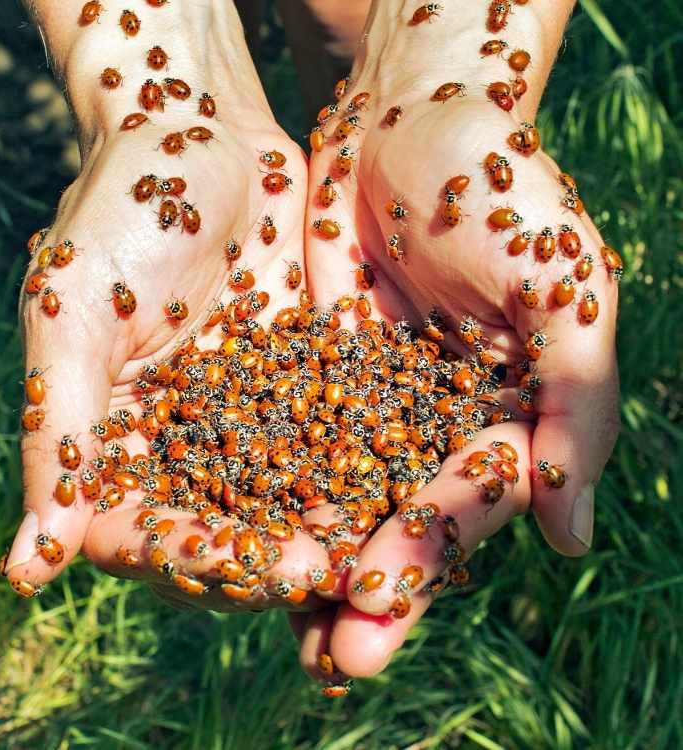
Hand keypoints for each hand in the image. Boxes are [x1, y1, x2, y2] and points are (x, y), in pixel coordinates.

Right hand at [4, 1, 333, 612]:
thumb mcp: (76, 312)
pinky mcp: (312, 381)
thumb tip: (24, 570)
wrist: (206, 137)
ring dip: (337, 531)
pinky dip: (374, 466)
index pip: (150, 536)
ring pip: (292, 499)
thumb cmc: (123, 210)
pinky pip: (343, 436)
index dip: (205, 564)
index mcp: (118, 444)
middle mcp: (187, 446)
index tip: (268, 575)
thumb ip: (62, 434)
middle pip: (231, 534)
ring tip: (391, 550)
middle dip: (286, 561)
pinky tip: (416, 485)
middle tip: (348, 575)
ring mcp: (254, 418)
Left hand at [301, 0, 618, 676]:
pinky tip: (238, 540)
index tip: (380, 598)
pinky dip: (268, 493)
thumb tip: (572, 536)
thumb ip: (576, 401)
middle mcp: (438, 426)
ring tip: (286, 635)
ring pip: (345, 499)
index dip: (431, 552)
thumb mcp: (561, 285)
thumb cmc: (503, 189)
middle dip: (374, 588)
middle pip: (406, 521)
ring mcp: (372, 407)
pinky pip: (289, 442)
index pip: (471, 502)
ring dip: (317, 566)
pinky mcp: (313, 377)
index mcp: (507, 417)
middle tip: (337, 659)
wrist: (413, 122)